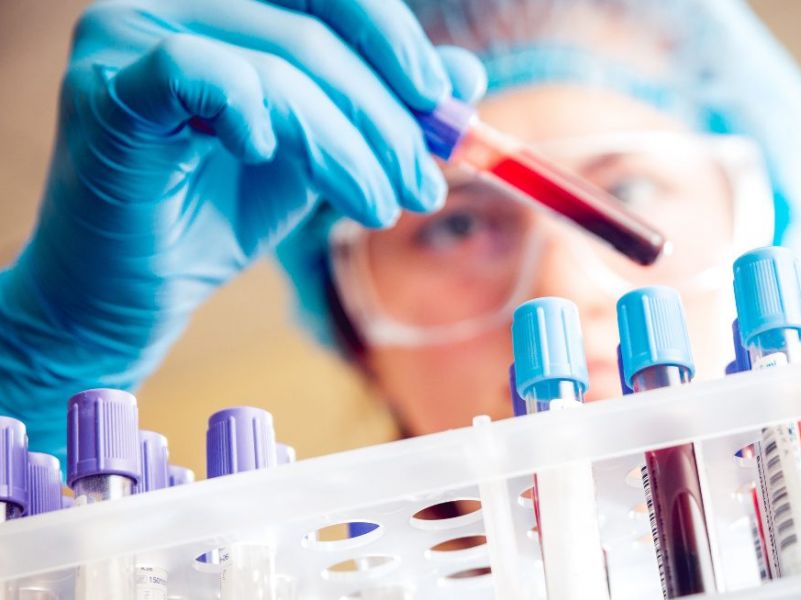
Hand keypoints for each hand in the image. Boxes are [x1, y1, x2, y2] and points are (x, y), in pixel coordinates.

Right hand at [0, 0, 485, 452]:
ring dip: (345, 144)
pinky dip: (253, 111)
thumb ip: (382, 109)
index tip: (444, 105)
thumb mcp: (321, 152)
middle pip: (312, 30)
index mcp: (226, 6)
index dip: (394, 38)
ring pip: (276, 64)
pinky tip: (268, 156)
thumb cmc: (218, 213)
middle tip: (420, 183)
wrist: (135, 291)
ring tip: (376, 206)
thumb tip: (466, 77)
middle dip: (384, 115)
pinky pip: (196, 71)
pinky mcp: (106, 91)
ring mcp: (129, 38)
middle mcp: (172, 3)